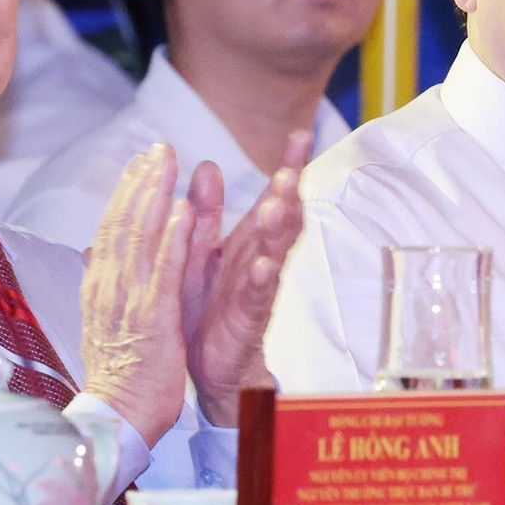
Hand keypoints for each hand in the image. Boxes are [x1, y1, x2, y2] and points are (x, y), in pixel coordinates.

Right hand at [80, 144, 197, 444]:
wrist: (118, 417)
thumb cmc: (120, 373)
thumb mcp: (103, 321)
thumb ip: (99, 282)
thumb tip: (90, 252)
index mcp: (100, 287)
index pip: (111, 229)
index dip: (126, 192)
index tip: (142, 162)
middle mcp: (110, 287)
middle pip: (122, 223)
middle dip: (141, 181)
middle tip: (158, 146)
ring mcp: (130, 302)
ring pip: (140, 238)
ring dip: (155, 196)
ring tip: (169, 161)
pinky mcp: (155, 319)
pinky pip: (165, 271)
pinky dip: (173, 239)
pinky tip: (184, 211)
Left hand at [183, 132, 309, 426]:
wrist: (208, 368)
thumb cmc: (207, 309)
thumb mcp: (203, 252)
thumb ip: (207, 213)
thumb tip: (207, 166)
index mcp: (246, 242)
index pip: (272, 197)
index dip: (288, 167)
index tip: (301, 135)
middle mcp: (258, 259)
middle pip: (282, 219)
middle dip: (289, 192)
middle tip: (293, 167)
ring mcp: (257, 288)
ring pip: (275, 253)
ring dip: (279, 229)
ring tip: (280, 205)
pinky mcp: (249, 318)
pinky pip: (258, 296)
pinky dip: (262, 279)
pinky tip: (264, 266)